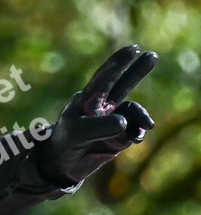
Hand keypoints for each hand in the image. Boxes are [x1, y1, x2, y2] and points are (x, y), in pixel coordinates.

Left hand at [38, 44, 157, 184]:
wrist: (61, 166)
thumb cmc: (64, 143)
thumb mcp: (76, 133)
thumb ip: (99, 126)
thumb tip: (124, 122)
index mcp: (88, 99)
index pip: (105, 78)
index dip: (119, 62)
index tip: (133, 48)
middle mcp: (102, 106)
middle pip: (123, 83)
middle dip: (137, 70)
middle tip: (152, 55)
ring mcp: (112, 120)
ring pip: (133, 110)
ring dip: (142, 116)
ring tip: (148, 126)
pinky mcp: (119, 135)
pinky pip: (134, 130)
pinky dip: (138, 133)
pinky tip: (137, 139)